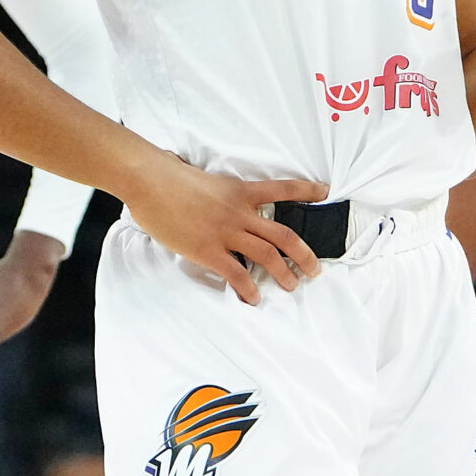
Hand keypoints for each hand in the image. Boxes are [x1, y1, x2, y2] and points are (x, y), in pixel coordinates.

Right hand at [117, 148, 327, 303]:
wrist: (150, 181)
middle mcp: (239, 212)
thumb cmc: (168, 177)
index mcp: (240, 191)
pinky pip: (236, 273)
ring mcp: (225, 232)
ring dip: (284, 273)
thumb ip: (215, 191)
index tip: (325, 191)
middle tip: (315, 269)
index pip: (282, 189)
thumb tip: (211, 196)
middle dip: (304, 254)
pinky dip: (248, 289)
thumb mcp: (202, 178)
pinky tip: (253, 298)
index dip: (306, 191)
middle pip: (284, 234)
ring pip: (267, 255)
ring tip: (291, 286)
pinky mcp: (208, 250)